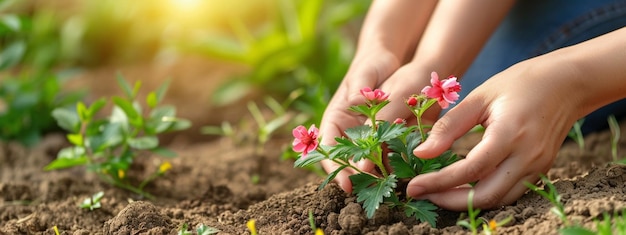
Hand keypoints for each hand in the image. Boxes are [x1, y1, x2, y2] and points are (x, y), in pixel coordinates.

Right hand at [320, 54, 441, 191]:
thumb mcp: (366, 72)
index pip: (328, 146)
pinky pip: (385, 154)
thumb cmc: (372, 64)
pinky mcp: (384, 136)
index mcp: (336, 118)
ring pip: (365, 161)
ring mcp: (365, 135)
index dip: (334, 166)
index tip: (346, 183)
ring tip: (386, 187)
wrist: (390, 62)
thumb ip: (361, 86)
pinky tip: (402, 173)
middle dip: (355, 176)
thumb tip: (356, 99)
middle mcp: (347, 131)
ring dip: (374, 175)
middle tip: (369, 190)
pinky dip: (391, 164)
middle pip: (346, 160)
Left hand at [406, 59, 579, 209]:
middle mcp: (527, 157)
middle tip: (421, 194)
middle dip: (450, 201)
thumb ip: (449, 126)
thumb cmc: (520, 83)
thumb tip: (421, 153)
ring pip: (499, 200)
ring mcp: (537, 167)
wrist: (567, 83)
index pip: (470, 170)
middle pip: (486, 196)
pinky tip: (463, 187)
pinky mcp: (540, 170)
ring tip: (437, 192)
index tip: (413, 186)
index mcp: (510, 134)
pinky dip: (484, 195)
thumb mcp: (480, 96)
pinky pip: (510, 193)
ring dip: (467, 203)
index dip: (439, 182)